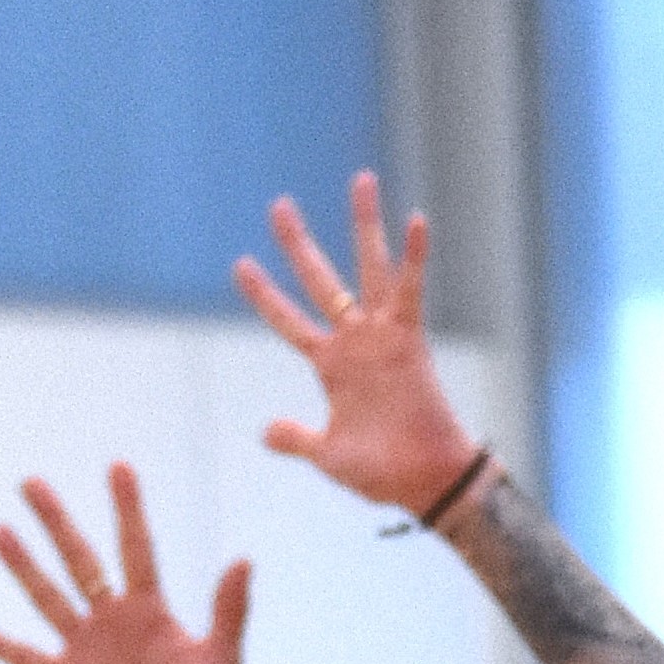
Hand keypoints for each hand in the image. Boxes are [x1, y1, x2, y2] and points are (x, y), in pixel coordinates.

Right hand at [0, 465, 249, 663]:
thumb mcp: (222, 659)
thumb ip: (229, 610)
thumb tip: (244, 559)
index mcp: (151, 610)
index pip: (136, 547)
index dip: (127, 508)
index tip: (117, 467)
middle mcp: (113, 621)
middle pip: (79, 559)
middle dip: (56, 522)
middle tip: (30, 483)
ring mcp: (86, 650)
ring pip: (47, 597)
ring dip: (22, 566)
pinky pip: (24, 657)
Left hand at [234, 173, 482, 516]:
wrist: (422, 482)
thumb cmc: (381, 472)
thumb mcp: (326, 454)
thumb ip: (296, 438)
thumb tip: (266, 430)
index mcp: (330, 365)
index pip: (290, 320)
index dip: (266, 295)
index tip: (241, 264)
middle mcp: (355, 342)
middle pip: (321, 281)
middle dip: (299, 245)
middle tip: (278, 205)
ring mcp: (383, 337)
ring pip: (370, 269)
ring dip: (365, 226)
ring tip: (362, 180)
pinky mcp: (411, 341)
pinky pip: (412, 293)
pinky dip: (415, 258)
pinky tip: (416, 220)